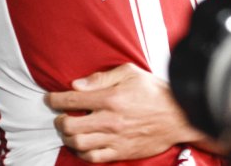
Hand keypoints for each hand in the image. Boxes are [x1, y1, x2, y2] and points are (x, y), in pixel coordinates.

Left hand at [45, 63, 208, 161]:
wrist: (181, 117)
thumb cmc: (154, 92)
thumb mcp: (130, 73)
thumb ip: (100, 78)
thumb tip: (76, 84)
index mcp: (110, 98)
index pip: (70, 100)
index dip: (53, 99)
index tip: (50, 99)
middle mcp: (110, 120)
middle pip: (69, 126)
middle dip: (58, 120)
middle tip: (60, 116)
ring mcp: (115, 139)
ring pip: (78, 144)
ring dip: (67, 137)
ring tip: (69, 130)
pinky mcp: (122, 152)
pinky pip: (93, 157)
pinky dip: (81, 152)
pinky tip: (82, 144)